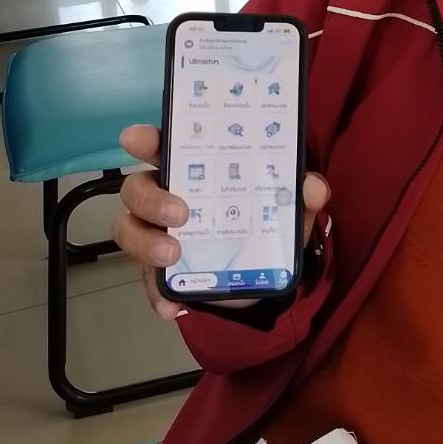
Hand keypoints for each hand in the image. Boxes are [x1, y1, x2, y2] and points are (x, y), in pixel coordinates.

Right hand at [114, 124, 330, 320]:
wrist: (258, 276)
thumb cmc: (261, 223)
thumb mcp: (288, 210)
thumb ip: (300, 196)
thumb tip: (313, 188)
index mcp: (194, 170)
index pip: (164, 146)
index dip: (147, 139)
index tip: (137, 137)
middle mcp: (166, 196)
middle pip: (137, 187)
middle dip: (152, 198)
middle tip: (181, 213)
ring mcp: (155, 233)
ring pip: (129, 229)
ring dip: (146, 243)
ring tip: (173, 256)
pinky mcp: (157, 270)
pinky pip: (146, 281)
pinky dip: (156, 293)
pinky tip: (172, 306)